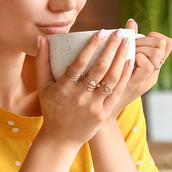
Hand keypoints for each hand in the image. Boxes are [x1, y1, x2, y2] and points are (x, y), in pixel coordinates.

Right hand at [35, 29, 134, 146]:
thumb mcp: (43, 86)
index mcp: (64, 88)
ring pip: (111, 79)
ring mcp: (93, 106)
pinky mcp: (103, 113)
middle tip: (121, 33)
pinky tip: (129, 62)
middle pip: (99, 68)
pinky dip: (124, 76)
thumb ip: (42, 61)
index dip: (92, 46)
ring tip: (127, 43)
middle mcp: (79, 96)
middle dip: (112, 48)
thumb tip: (41, 38)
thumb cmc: (51, 109)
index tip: (102, 32)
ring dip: (121, 59)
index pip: (79, 63)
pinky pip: (116, 91)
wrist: (60, 139)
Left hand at [104, 19, 171, 118]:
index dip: (155, 36)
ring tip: (127, 53)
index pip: (168, 43)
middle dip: (144, 41)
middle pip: (161, 45)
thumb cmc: (112, 85)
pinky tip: (125, 60)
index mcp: (153, 68)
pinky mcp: (138, 84)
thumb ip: (131, 44)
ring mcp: (147, 80)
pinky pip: (146, 65)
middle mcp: (153, 74)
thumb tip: (131, 22)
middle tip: (130, 47)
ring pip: (156, 53)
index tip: (140, 40)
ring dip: (140, 48)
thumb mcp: (126, 64)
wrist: (102, 113)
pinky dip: (136, 58)